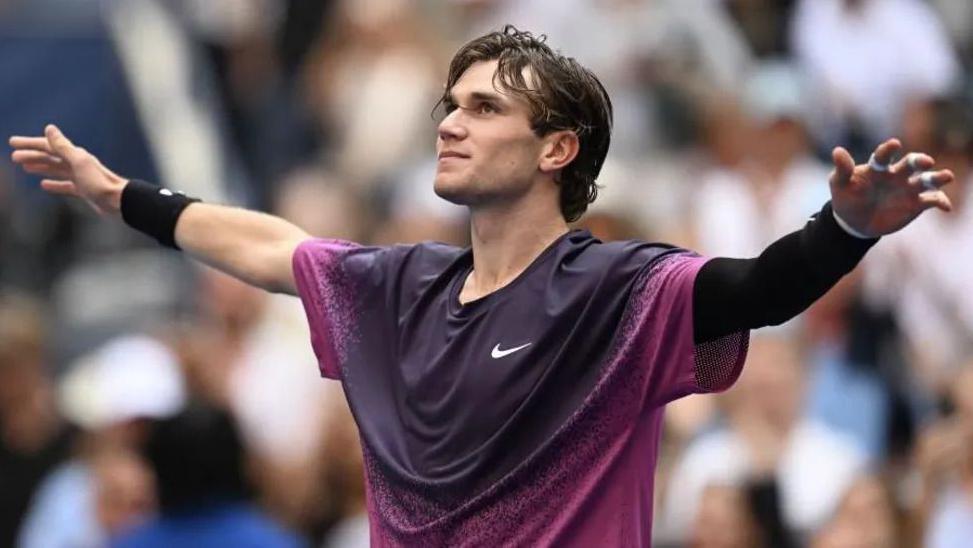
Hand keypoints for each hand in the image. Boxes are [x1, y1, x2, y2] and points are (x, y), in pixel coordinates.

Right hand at [9, 124, 127, 216]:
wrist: (119, 201)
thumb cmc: (100, 182)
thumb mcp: (79, 162)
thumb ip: (63, 146)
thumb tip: (49, 128)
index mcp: (75, 155)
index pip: (48, 146)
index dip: (30, 144)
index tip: (13, 143)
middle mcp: (77, 164)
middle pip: (50, 157)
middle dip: (32, 155)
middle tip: (13, 156)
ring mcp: (81, 177)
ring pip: (56, 170)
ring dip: (40, 167)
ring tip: (24, 167)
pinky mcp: (84, 190)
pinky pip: (65, 185)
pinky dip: (54, 184)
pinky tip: (44, 185)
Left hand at [829, 139, 954, 236]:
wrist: (854, 221)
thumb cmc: (847, 197)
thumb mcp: (840, 184)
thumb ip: (842, 169)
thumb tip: (837, 151)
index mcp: (878, 167)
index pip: (884, 155)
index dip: (889, 149)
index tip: (895, 144)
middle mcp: (897, 174)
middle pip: (911, 163)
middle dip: (919, 161)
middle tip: (926, 162)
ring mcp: (908, 188)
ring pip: (927, 179)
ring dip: (938, 177)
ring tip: (947, 176)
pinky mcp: (916, 204)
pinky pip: (932, 200)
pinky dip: (940, 201)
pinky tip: (946, 206)